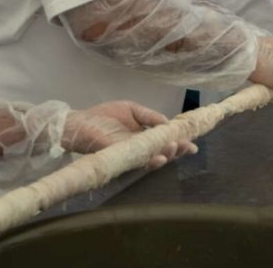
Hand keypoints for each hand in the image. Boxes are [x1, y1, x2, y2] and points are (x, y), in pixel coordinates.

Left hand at [62, 100, 196, 169]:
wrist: (79, 122)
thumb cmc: (104, 116)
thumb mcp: (132, 109)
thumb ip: (149, 116)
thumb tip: (168, 122)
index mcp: (144, 137)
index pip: (165, 141)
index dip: (180, 142)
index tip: (193, 142)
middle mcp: (139, 149)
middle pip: (163, 153)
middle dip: (178, 151)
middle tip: (188, 146)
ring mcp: (130, 155)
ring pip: (152, 160)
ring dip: (166, 156)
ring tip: (175, 148)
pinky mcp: (118, 158)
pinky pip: (136, 162)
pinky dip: (149, 161)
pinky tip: (159, 158)